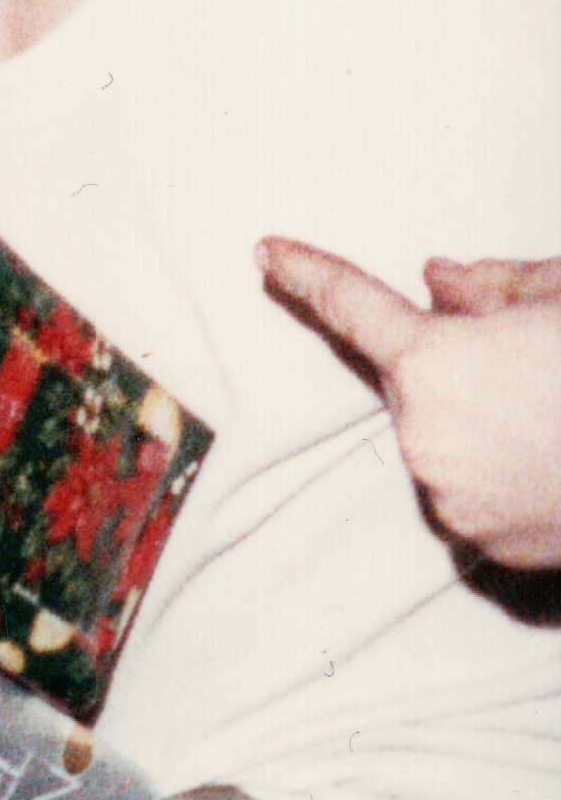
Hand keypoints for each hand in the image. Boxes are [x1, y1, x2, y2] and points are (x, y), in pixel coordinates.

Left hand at [259, 240, 560, 571]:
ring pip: (444, 438)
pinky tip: (553, 458)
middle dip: (451, 361)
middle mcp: (425, 435)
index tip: (266, 254)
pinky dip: (500, 470)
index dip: (308, 273)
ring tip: (552, 414)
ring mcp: (453, 499)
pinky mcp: (487, 545)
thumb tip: (433, 282)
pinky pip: (474, 490)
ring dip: (478, 419)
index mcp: (433, 361)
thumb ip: (490, 286)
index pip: (351, 304)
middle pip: (413, 379)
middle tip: (528, 360)